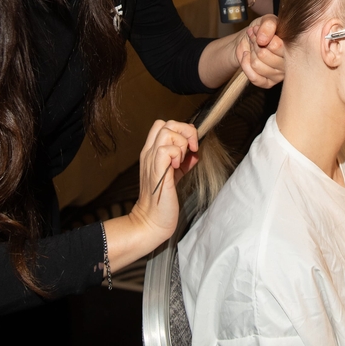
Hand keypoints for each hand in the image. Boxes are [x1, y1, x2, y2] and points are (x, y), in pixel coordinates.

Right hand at [129, 119, 198, 246]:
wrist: (151, 222)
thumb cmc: (162, 200)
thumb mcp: (174, 175)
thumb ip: (183, 161)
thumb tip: (195, 152)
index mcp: (152, 153)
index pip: (162, 125)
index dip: (180, 129)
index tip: (190, 145)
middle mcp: (149, 153)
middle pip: (166, 123)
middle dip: (184, 131)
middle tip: (191, 150)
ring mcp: (151, 161)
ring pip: (166, 132)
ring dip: (181, 143)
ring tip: (182, 160)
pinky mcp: (157, 171)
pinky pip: (166, 149)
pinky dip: (177, 154)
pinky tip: (177, 167)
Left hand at [235, 14, 284, 87]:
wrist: (249, 41)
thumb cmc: (261, 31)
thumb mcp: (266, 20)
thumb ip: (268, 24)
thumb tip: (263, 39)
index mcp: (292, 47)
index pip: (277, 45)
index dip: (263, 36)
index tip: (257, 30)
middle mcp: (288, 63)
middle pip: (264, 55)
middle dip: (255, 44)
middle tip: (254, 38)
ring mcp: (279, 75)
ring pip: (257, 65)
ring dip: (250, 52)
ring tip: (252, 46)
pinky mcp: (268, 83)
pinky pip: (254, 77)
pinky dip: (245, 64)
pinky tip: (247, 56)